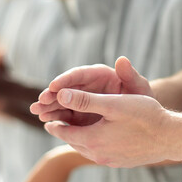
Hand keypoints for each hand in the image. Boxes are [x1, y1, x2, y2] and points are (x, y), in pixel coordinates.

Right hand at [30, 57, 152, 125]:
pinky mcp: (80, 115)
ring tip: (37, 111)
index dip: (65, 79)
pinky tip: (45, 120)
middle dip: (52, 94)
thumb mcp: (139, 89)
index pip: (79, 75)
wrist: (144, 121)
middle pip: (67, 88)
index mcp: (101, 76)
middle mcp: (88, 87)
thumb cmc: (143, 101)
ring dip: (49, 106)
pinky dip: (55, 118)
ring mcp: (83, 101)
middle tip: (40, 101)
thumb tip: (122, 60)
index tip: (53, 86)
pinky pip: (65, 115)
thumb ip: (130, 76)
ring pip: (62, 102)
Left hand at [44, 89, 181, 167]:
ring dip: (77, 140)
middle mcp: (98, 154)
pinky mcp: (121, 163)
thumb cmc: (145, 116)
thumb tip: (61, 94)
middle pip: (74, 143)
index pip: (65, 133)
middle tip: (56, 126)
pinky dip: (91, 146)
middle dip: (63, 133)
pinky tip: (95, 141)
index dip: (55, 126)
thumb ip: (85, 100)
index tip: (47, 122)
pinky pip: (98, 155)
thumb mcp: (113, 104)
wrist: (171, 138)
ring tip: (72, 133)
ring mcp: (110, 161)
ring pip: (86, 150)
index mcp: (93, 139)